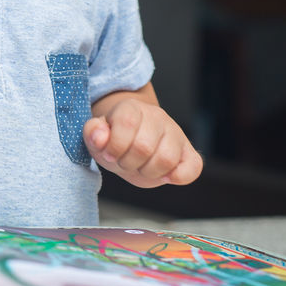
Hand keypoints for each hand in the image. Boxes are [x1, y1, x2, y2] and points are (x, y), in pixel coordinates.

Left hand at [82, 97, 201, 187]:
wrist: (133, 143)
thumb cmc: (116, 140)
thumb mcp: (97, 137)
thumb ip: (93, 133)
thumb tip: (100, 137)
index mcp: (132, 108)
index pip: (127, 122)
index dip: (115, 145)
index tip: (110, 154)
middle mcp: (157, 116)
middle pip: (144, 147)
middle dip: (129, 163)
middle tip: (125, 162)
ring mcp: (176, 133)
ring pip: (167, 159)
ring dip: (148, 172)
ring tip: (141, 167)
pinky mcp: (189, 153)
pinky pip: (193, 168)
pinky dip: (177, 177)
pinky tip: (163, 176)